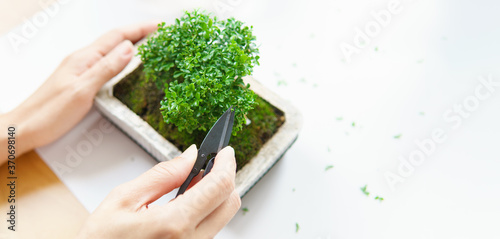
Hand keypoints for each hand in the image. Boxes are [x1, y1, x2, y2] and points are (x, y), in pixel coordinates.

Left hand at [0, 22, 156, 162]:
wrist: (26, 128)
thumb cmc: (50, 112)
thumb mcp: (83, 90)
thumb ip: (106, 68)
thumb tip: (129, 49)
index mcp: (84, 58)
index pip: (116, 37)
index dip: (139, 30)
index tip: (158, 27)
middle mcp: (82, 60)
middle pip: (114, 41)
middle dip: (137, 34)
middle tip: (158, 35)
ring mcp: (80, 69)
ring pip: (110, 52)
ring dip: (130, 45)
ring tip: (148, 46)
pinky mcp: (80, 80)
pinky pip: (105, 63)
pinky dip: (120, 60)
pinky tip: (126, 65)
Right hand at [76, 145, 240, 238]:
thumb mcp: (123, 200)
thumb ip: (162, 175)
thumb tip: (190, 155)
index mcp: (174, 224)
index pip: (219, 187)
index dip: (227, 163)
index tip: (224, 150)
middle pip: (230, 203)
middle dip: (225, 177)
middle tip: (209, 161)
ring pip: (222, 216)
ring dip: (215, 194)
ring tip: (191, 181)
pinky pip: (210, 228)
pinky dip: (206, 209)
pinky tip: (187, 200)